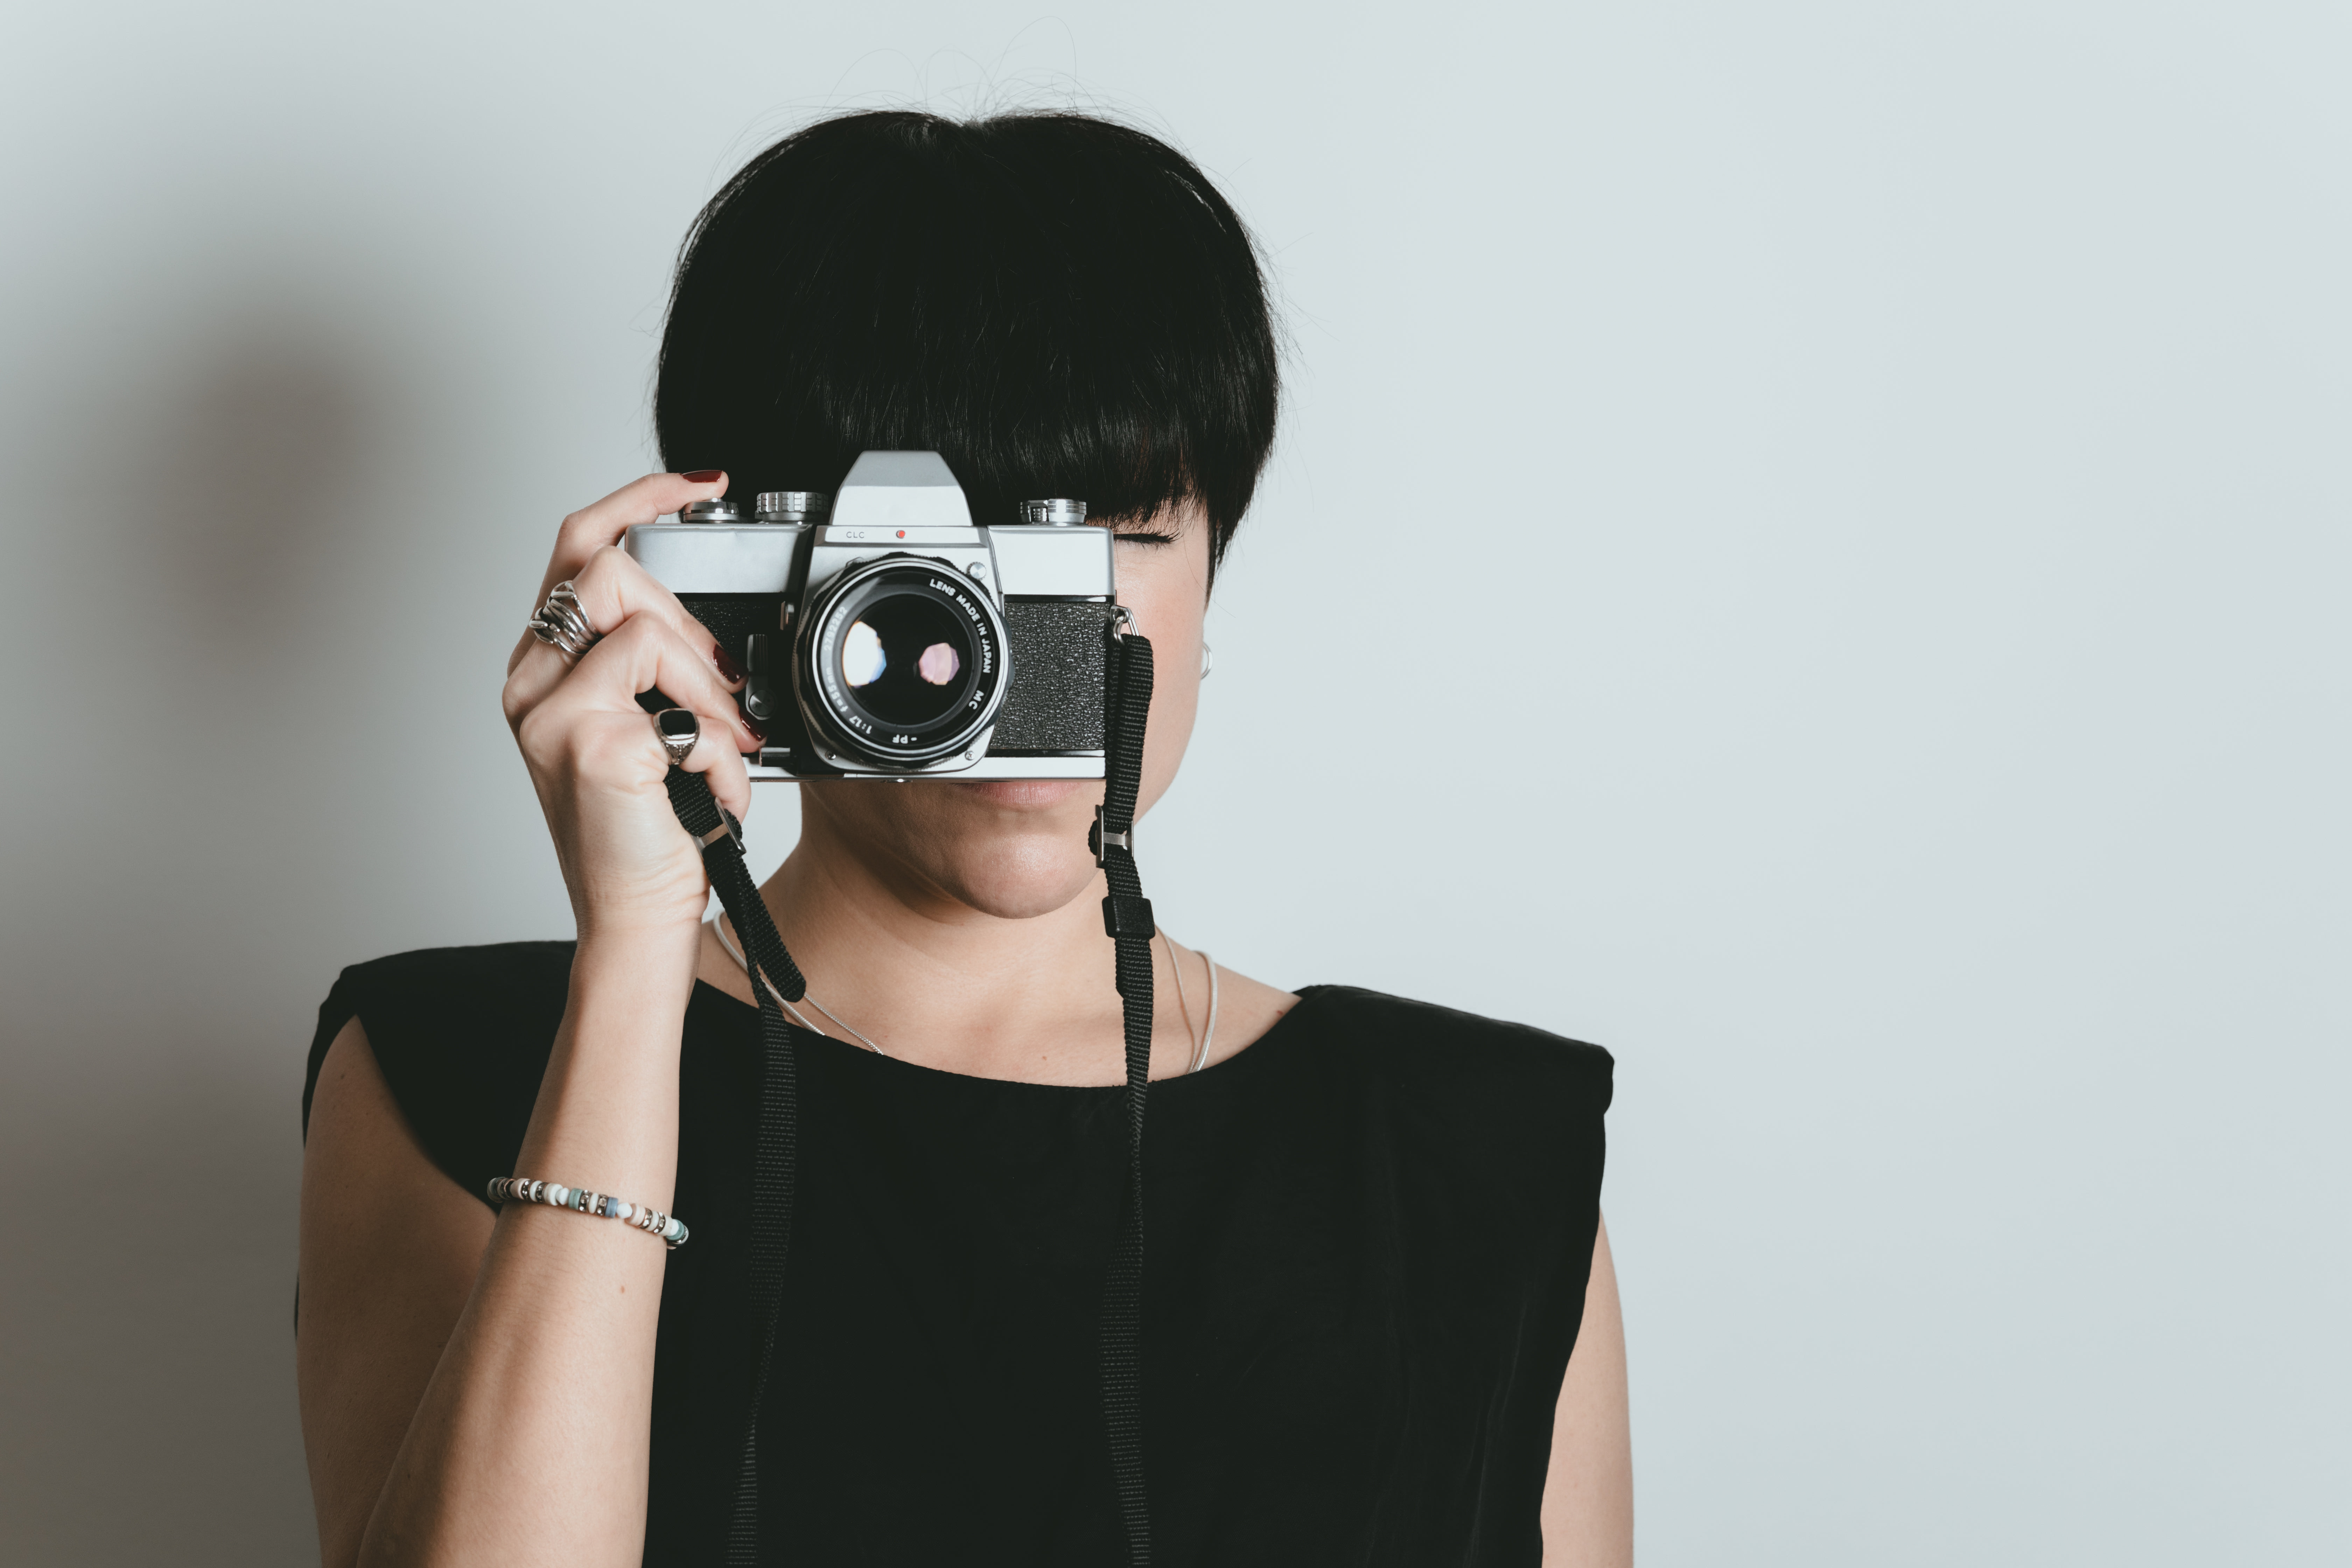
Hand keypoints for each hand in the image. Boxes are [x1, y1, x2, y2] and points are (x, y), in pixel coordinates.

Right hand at [502, 472, 763, 943]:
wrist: (636, 915)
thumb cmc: (650, 828)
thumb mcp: (653, 729)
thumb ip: (659, 671)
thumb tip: (715, 637)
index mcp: (544, 671)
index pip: (578, 546)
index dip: (638, 499)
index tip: (700, 484)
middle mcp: (531, 684)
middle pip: (610, 571)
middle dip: (689, 623)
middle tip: (723, 691)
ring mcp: (550, 713)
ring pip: (647, 627)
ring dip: (709, 687)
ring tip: (722, 747)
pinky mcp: (589, 744)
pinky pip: (680, 706)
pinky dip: (717, 749)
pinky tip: (710, 789)